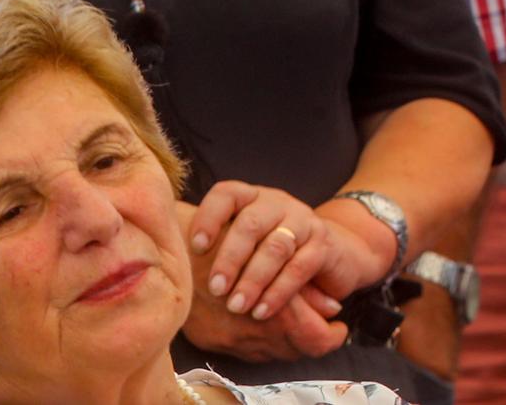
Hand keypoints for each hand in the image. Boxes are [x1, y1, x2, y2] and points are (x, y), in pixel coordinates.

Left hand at [177, 204, 345, 361]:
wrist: (334, 256)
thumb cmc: (272, 258)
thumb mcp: (246, 247)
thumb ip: (218, 251)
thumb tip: (171, 274)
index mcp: (252, 199)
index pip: (228, 194)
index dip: (210, 217)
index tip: (197, 248)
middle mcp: (278, 204)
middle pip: (251, 222)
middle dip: (230, 258)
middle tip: (215, 289)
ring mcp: (304, 221)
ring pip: (276, 245)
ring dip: (254, 279)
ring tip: (237, 306)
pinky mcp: (324, 244)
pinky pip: (300, 266)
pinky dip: (279, 291)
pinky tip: (262, 311)